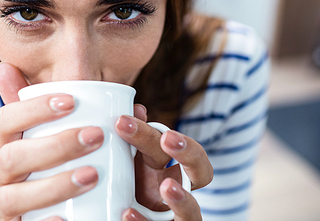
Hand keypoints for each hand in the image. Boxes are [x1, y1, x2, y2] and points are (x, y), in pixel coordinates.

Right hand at [0, 63, 103, 220]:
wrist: (46, 205)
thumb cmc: (48, 158)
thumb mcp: (41, 129)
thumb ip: (31, 101)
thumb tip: (5, 67)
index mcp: (3, 143)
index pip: (5, 119)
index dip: (34, 109)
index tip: (71, 100)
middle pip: (13, 158)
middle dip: (55, 146)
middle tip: (95, 136)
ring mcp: (3, 203)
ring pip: (14, 197)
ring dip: (54, 185)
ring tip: (93, 174)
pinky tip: (67, 218)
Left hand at [116, 106, 212, 220]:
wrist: (118, 215)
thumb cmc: (131, 189)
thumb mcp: (131, 162)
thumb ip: (135, 139)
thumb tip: (137, 109)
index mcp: (171, 171)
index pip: (180, 147)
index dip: (161, 132)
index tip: (130, 121)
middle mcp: (180, 194)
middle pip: (200, 173)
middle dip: (188, 153)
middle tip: (167, 138)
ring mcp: (175, 217)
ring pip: (193, 213)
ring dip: (182, 200)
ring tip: (167, 186)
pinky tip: (127, 212)